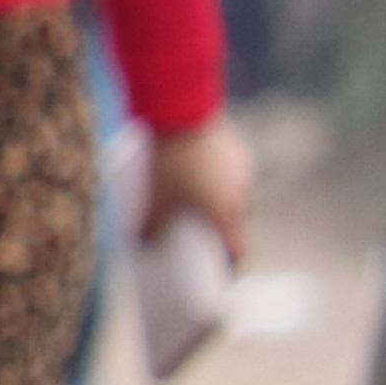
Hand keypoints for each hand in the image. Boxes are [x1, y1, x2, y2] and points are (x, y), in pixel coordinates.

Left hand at [137, 110, 253, 265]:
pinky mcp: (235, 145)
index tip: (220, 274)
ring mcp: (241, 167)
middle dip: (218, 230)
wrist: (183, 110)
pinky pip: (227, 170)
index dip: (230, 266)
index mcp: (227, 213)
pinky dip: (214, 177)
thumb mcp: (153, 200)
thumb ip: (148, 228)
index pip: (239, 249)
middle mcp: (242, 192)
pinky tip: (194, 172)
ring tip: (192, 201)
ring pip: (232, 193)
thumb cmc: (168, 162)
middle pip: (235, 221)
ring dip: (217, 201)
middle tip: (198, 234)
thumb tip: (142, 245)